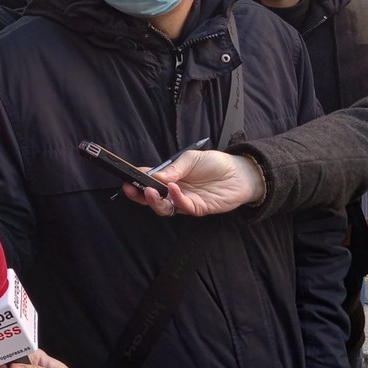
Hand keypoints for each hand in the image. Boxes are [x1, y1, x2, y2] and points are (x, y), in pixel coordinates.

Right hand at [121, 149, 264, 216]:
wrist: (239, 173)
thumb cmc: (215, 163)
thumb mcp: (191, 158)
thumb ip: (174, 168)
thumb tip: (156, 176)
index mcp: (171, 177)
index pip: (150, 180)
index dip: (137, 179)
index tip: (128, 177)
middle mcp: (175, 190)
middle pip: (152, 198)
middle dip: (139, 195)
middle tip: (131, 189)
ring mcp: (185, 201)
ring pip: (164, 207)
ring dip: (154, 200)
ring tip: (149, 191)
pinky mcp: (197, 209)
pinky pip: (182, 207)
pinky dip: (175, 198)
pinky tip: (173, 189)